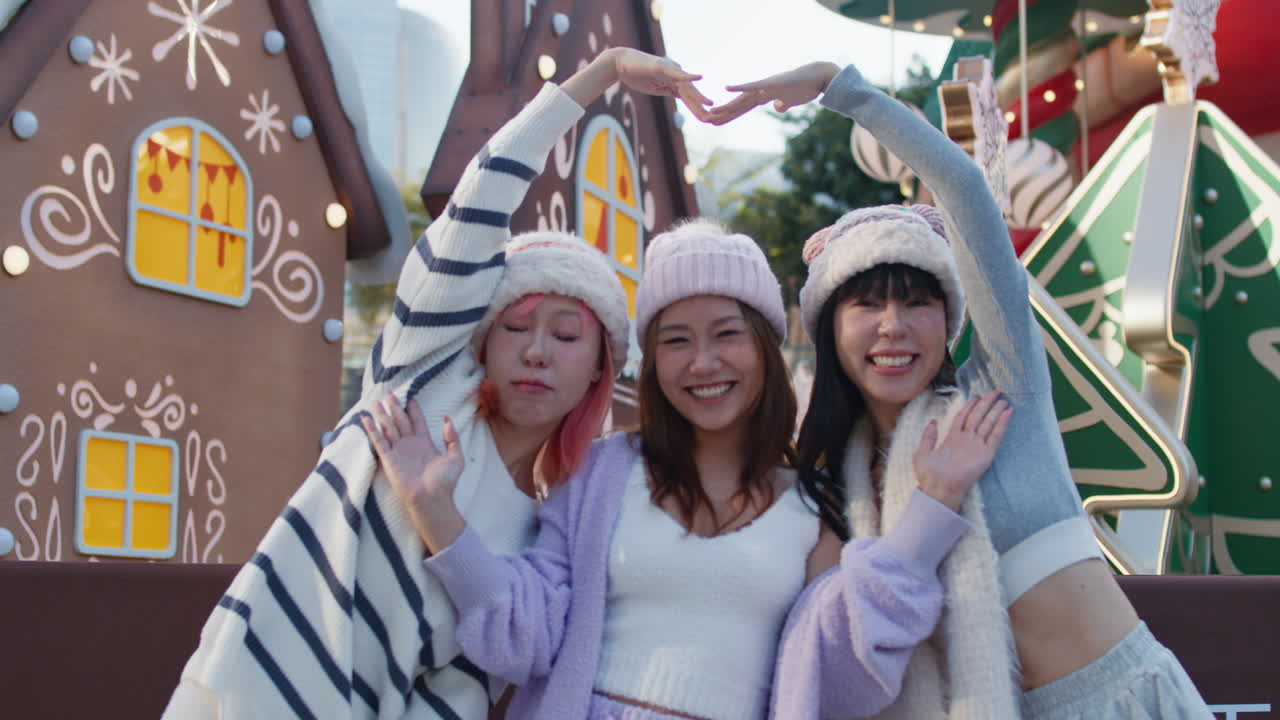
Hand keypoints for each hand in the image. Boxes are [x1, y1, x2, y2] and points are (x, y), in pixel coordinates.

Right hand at [361, 394, 465, 550]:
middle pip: (400, 421)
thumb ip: (452, 437)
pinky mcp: (389, 459)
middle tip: (389, 393)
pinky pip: (378, 441)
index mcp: (425, 443)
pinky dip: (372, 430)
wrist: (432, 499)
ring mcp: (398, 451)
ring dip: (382, 415)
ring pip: (388, 428)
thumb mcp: (455, 457)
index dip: (413, 409)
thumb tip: (448, 419)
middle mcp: (410, 445)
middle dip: (394, 407)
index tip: (410, 397)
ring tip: (375, 402)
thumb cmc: (445, 482)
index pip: (417, 421)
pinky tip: (366, 419)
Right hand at [561, 48, 711, 120]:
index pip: (688, 98)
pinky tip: (699, 77)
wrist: (620, 64)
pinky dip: (688, 75)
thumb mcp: (655, 88)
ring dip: (698, 96)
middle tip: (712, 119)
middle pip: (690, 94)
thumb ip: (668, 91)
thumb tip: (679, 97)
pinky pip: (677, 72)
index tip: (707, 120)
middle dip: (701, 107)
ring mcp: (669, 70)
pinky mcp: (662, 67)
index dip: (697, 109)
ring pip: (686, 86)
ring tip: (710, 105)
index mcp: (673, 82)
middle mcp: (675, 75)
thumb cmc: (635, 75)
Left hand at [705, 61, 839, 124]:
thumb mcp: (791, 101)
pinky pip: (753, 85)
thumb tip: (776, 107)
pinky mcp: (771, 82)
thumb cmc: (806, 88)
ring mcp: (765, 86)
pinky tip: (727, 88)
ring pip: (742, 98)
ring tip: (711, 112)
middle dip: (722, 113)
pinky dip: (741, 86)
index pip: (742, 108)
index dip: (729, 115)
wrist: (818, 76)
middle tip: (704, 120)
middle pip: (738, 104)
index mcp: (764, 96)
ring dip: (727, 105)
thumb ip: (782, 104)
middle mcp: (761, 90)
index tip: (715, 123)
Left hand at [912, 391, 1011, 511]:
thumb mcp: (922, 452)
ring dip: (996, 411)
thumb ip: (928, 436)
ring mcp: (977, 446)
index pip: (964, 417)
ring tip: (1003, 399)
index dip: (970, 406)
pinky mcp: (986, 453)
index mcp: (952, 438)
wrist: (938, 488)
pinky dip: (1002, 424)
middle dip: (987, 403)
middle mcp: (967, 440)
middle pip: (978, 416)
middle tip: (996, 391)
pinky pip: (996, 435)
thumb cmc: (929, 475)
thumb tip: (933, 421)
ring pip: (988, 423)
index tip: (977, 396)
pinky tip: (1008, 413)